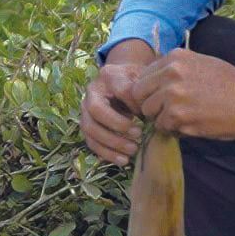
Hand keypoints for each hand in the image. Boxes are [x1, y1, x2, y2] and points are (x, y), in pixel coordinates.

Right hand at [81, 40, 154, 163]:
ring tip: (133, 150)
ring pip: (90, 128)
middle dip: (117, 125)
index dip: (136, 105)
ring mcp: (85, 109)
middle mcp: (92, 91)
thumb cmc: (137, 83)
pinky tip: (123, 160)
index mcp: (108, 76)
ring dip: (111, 143)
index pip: (121, 91)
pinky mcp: (87, 125)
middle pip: (96, 110)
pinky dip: (106, 153)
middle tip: (138, 134)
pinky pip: (91, 142)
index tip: (149, 114)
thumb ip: (146, 94)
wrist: (122, 82)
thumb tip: (147, 115)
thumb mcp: (144, 81)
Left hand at [131, 46, 234, 140]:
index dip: (148, 92)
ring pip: (149, 113)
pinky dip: (174, 130)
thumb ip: (174, 70)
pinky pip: (163, 127)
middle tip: (167, 113)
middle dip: (150, 106)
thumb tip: (151, 83)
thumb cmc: (232, 84)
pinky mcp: (180, 116)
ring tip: (184, 118)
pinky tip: (192, 125)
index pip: (142, 77)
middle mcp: (170, 74)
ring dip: (162, 119)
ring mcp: (173, 95)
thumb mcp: (200, 64)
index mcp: (174, 58)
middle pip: (138, 95)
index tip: (159, 100)